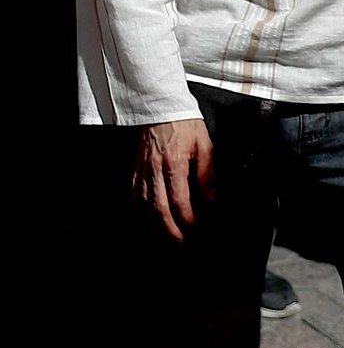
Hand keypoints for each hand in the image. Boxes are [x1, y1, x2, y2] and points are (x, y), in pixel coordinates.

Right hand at [136, 118, 214, 240]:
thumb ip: (209, 174)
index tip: (198, 230)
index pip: (180, 200)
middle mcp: (155, 167)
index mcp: (174, 162)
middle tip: (182, 244)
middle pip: (158, 207)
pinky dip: (138, 207)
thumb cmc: (184, 122)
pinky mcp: (137, 164)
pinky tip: (144, 217)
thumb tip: (213, 199)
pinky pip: (134, 190)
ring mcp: (143, 166)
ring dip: (153, 223)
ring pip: (143, 202)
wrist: (160, 103)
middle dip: (170, 230)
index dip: (189, 220)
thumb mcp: (205, 145)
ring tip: (164, 238)